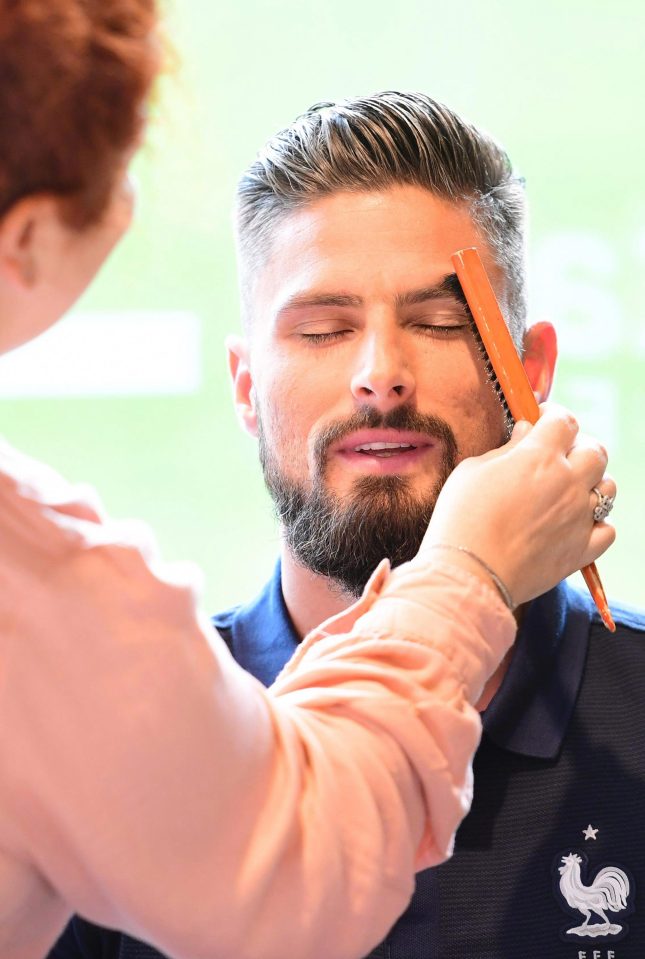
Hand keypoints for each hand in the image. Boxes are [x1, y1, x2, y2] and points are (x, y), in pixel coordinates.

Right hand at [419, 403, 615, 606]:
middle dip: (578, 446)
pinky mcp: (581, 550)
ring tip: (568, 490)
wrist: (468, 573)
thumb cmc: (461, 518)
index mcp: (539, 456)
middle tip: (557, 455)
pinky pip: (607, 530)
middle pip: (595, 451)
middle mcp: (568, 482)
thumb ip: (505, 449)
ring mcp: (579, 517)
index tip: (542, 420)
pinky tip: (575, 524)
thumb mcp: (472, 471)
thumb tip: (526, 433)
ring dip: (591, 483)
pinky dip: (597, 524)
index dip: (553, 416)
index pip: (564, 420)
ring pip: (607, 488)